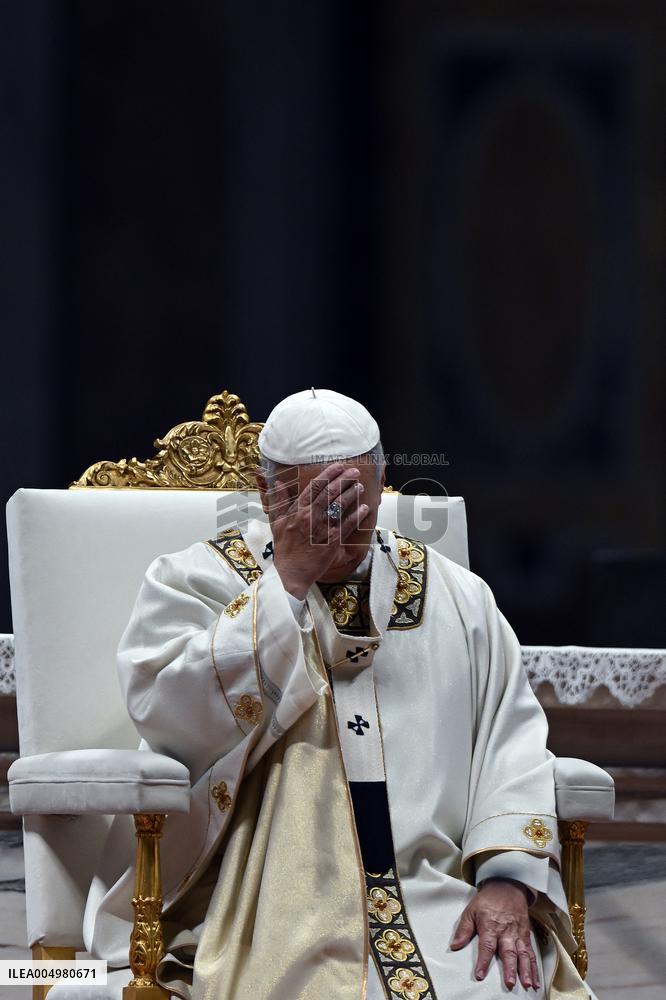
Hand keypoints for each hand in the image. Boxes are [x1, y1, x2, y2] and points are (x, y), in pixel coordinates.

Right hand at [263, 462, 367, 599]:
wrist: (290, 572)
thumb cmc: (284, 548)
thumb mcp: (276, 522)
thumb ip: (279, 501)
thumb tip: (278, 483)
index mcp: (297, 511)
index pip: (314, 487)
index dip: (328, 475)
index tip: (338, 466)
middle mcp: (310, 517)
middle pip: (330, 493)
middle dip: (344, 479)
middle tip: (354, 471)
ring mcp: (322, 529)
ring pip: (340, 506)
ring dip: (352, 494)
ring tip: (360, 485)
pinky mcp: (332, 541)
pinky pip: (347, 525)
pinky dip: (357, 515)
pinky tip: (364, 507)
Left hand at [450, 878, 539, 990]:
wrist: (507, 887)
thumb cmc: (487, 901)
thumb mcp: (471, 911)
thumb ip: (463, 929)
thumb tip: (454, 946)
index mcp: (490, 926)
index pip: (486, 946)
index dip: (483, 961)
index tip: (480, 975)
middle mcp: (505, 932)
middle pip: (508, 952)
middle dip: (509, 968)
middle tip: (509, 983)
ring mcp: (517, 934)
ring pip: (522, 954)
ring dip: (525, 970)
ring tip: (526, 984)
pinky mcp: (525, 936)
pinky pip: (531, 953)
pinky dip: (534, 968)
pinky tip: (535, 981)